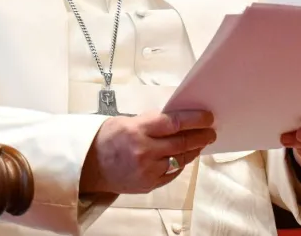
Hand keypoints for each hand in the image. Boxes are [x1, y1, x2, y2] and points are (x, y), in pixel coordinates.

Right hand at [80, 110, 215, 194]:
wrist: (89, 166)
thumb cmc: (107, 139)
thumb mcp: (126, 121)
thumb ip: (152, 121)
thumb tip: (178, 119)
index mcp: (137, 130)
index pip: (174, 123)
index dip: (194, 120)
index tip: (207, 118)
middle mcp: (143, 151)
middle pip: (181, 142)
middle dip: (200, 136)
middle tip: (211, 132)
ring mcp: (147, 170)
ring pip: (180, 159)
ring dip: (193, 150)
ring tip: (201, 142)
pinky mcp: (149, 184)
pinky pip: (173, 173)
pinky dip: (181, 163)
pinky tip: (185, 156)